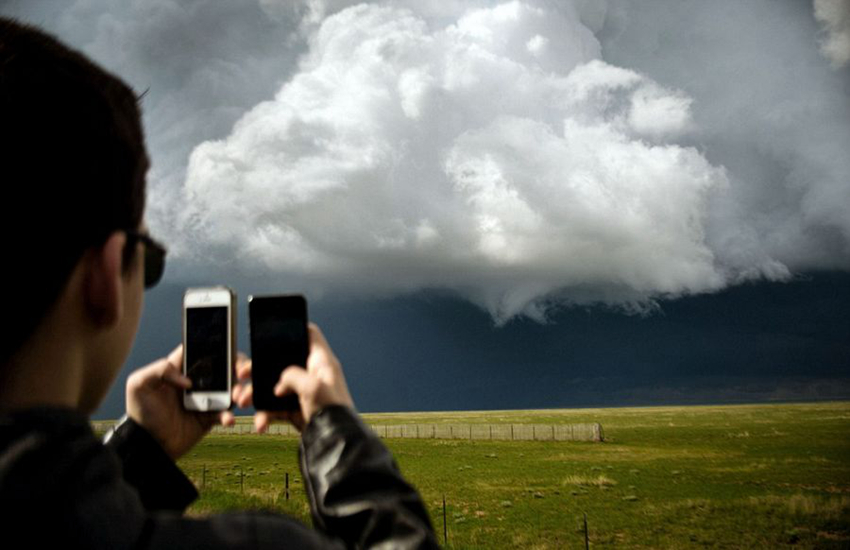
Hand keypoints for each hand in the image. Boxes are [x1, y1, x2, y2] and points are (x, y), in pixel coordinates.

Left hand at [125, 345, 241, 459]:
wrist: (148, 444)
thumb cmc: (141, 412)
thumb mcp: (139, 384)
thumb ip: (160, 369)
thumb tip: (188, 380)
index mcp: (182, 368)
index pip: (203, 350)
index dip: (218, 346)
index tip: (228, 350)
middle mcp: (197, 380)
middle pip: (224, 366)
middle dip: (237, 367)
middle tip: (240, 374)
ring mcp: (206, 398)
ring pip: (231, 388)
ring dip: (239, 391)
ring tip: (237, 398)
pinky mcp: (210, 417)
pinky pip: (226, 413)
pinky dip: (229, 415)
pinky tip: (227, 418)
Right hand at [232, 323, 353, 432]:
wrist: (335, 445)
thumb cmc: (333, 412)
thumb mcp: (312, 386)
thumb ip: (292, 375)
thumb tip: (280, 383)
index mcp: (321, 362)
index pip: (309, 334)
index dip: (293, 327)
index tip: (274, 328)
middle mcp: (313, 374)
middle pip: (282, 361)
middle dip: (259, 368)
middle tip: (242, 373)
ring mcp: (304, 392)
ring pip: (274, 386)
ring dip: (256, 394)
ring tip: (242, 401)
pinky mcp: (297, 410)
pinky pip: (275, 408)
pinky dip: (265, 415)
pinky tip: (260, 424)